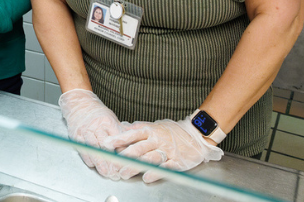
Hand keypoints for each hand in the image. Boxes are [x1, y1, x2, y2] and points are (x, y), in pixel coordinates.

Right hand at [58, 89, 123, 178]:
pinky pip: (82, 148)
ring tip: (105, 172)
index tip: (127, 162)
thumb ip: (120, 134)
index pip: (116, 139)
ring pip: (93, 147)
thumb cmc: (98, 114)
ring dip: (99, 161)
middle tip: (116, 172)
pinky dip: (88, 157)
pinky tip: (93, 165)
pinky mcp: (76, 135)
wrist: (79, 104)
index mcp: (107, 121)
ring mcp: (85, 130)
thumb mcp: (112, 120)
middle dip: (110, 159)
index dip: (122, 151)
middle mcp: (95, 125)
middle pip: (104, 144)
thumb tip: (132, 148)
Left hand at [104, 119, 223, 182]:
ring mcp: (167, 151)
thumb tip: (122, 126)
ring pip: (149, 159)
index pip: (132, 134)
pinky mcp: (177, 162)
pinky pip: (166, 167)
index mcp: (151, 131)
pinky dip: (156, 172)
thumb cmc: (173, 131)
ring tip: (124, 173)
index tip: (106, 144)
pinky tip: (146, 177)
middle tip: (113, 164)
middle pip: (138, 148)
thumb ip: (139, 127)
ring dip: (136, 167)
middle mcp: (157, 141)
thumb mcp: (155, 125)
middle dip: (124, 157)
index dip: (119, 139)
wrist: (196, 135)